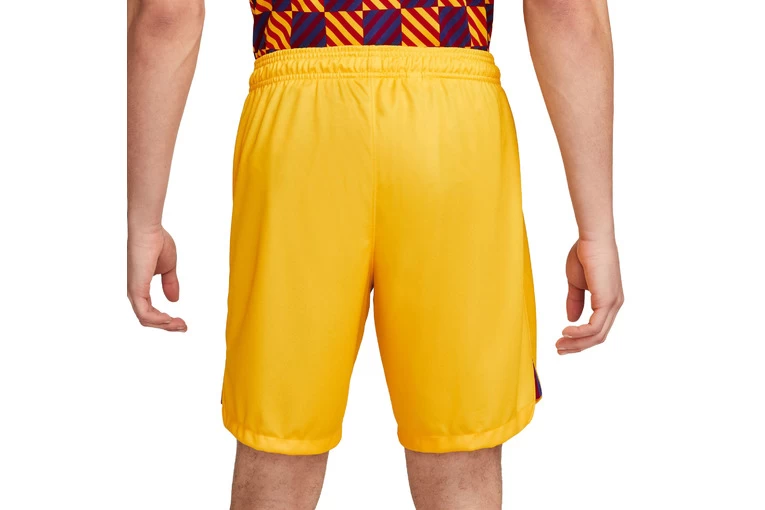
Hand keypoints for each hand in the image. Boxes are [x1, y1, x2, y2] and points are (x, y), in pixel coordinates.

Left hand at [127, 226, 186, 331]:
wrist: (149, 231)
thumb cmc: (156, 243)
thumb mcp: (168, 268)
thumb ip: (170, 284)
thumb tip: (174, 300)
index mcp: (140, 288)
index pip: (150, 312)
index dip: (166, 320)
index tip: (183, 322)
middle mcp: (135, 293)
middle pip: (149, 320)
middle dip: (168, 326)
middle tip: (184, 327)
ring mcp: (134, 292)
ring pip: (146, 320)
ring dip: (165, 325)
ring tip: (181, 325)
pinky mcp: (136, 290)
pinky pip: (145, 314)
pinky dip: (158, 320)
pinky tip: (171, 319)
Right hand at [557, 238, 622, 353]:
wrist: (591, 239)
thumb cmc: (585, 255)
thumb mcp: (576, 283)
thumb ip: (575, 301)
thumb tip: (571, 319)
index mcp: (608, 301)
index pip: (597, 328)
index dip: (579, 339)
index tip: (561, 342)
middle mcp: (614, 305)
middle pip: (598, 337)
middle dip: (577, 346)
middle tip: (559, 349)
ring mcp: (612, 304)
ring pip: (597, 336)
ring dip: (576, 343)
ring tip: (560, 344)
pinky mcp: (607, 301)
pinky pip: (594, 327)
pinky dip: (579, 333)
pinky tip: (566, 331)